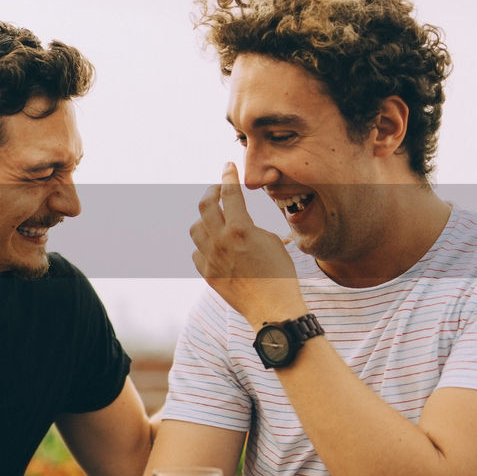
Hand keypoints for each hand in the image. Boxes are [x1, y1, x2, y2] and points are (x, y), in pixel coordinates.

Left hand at [190, 163, 303, 325]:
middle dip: (211, 192)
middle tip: (218, 190)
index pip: (229, 193)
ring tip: (217, 220)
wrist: (272, 308)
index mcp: (240, 229)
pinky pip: (197, 252)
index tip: (227, 166)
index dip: (228, 176)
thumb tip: (241, 218)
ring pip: (196, 228)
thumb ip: (252, 225)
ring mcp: (210, 258)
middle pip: (205, 205)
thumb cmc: (280, 274)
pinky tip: (215, 246)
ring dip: (205, 220)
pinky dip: (204, 245)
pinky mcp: (207, 274)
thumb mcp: (273, 241)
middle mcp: (220, 241)